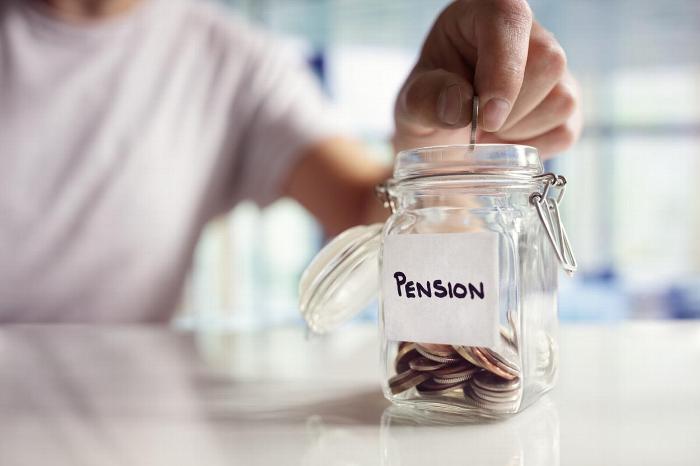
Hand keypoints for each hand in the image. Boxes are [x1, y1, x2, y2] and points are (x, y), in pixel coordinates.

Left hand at [393, 0, 581, 157]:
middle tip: (473, 126)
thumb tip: (458, 106)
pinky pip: (565, 130)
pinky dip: (531, 147)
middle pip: (548, 63)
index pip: (510, 20)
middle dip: (508, 111)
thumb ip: (425, 99)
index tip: (485, 116)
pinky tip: (505, 140)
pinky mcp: (568, 104)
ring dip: (517, 132)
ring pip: (561, 100)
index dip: (503, 70)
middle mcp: (528, 33)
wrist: (443, 134)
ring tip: (486, 132)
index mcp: (484, 12)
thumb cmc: (429, 104)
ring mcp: (555, 70)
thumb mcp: (411, 102)